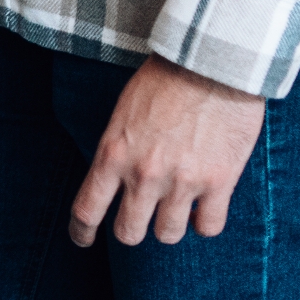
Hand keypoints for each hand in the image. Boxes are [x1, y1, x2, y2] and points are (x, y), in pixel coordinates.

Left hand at [70, 57, 264, 245]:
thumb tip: (118, 180)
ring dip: (170, 225)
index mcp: (114, 153)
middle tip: (138, 219)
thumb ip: (120, 150)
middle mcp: (144, 175)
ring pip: (168, 235)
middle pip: (128, 232)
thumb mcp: (125, 112)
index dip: (81, 231)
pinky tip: (204, 207)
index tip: (82, 239)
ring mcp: (182, 182)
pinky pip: (208, 227)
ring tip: (176, 207)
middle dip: (131, 229)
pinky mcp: (219, 182)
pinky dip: (205, 222)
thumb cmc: (165, 78)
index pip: (87, 209)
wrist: (211, 61)